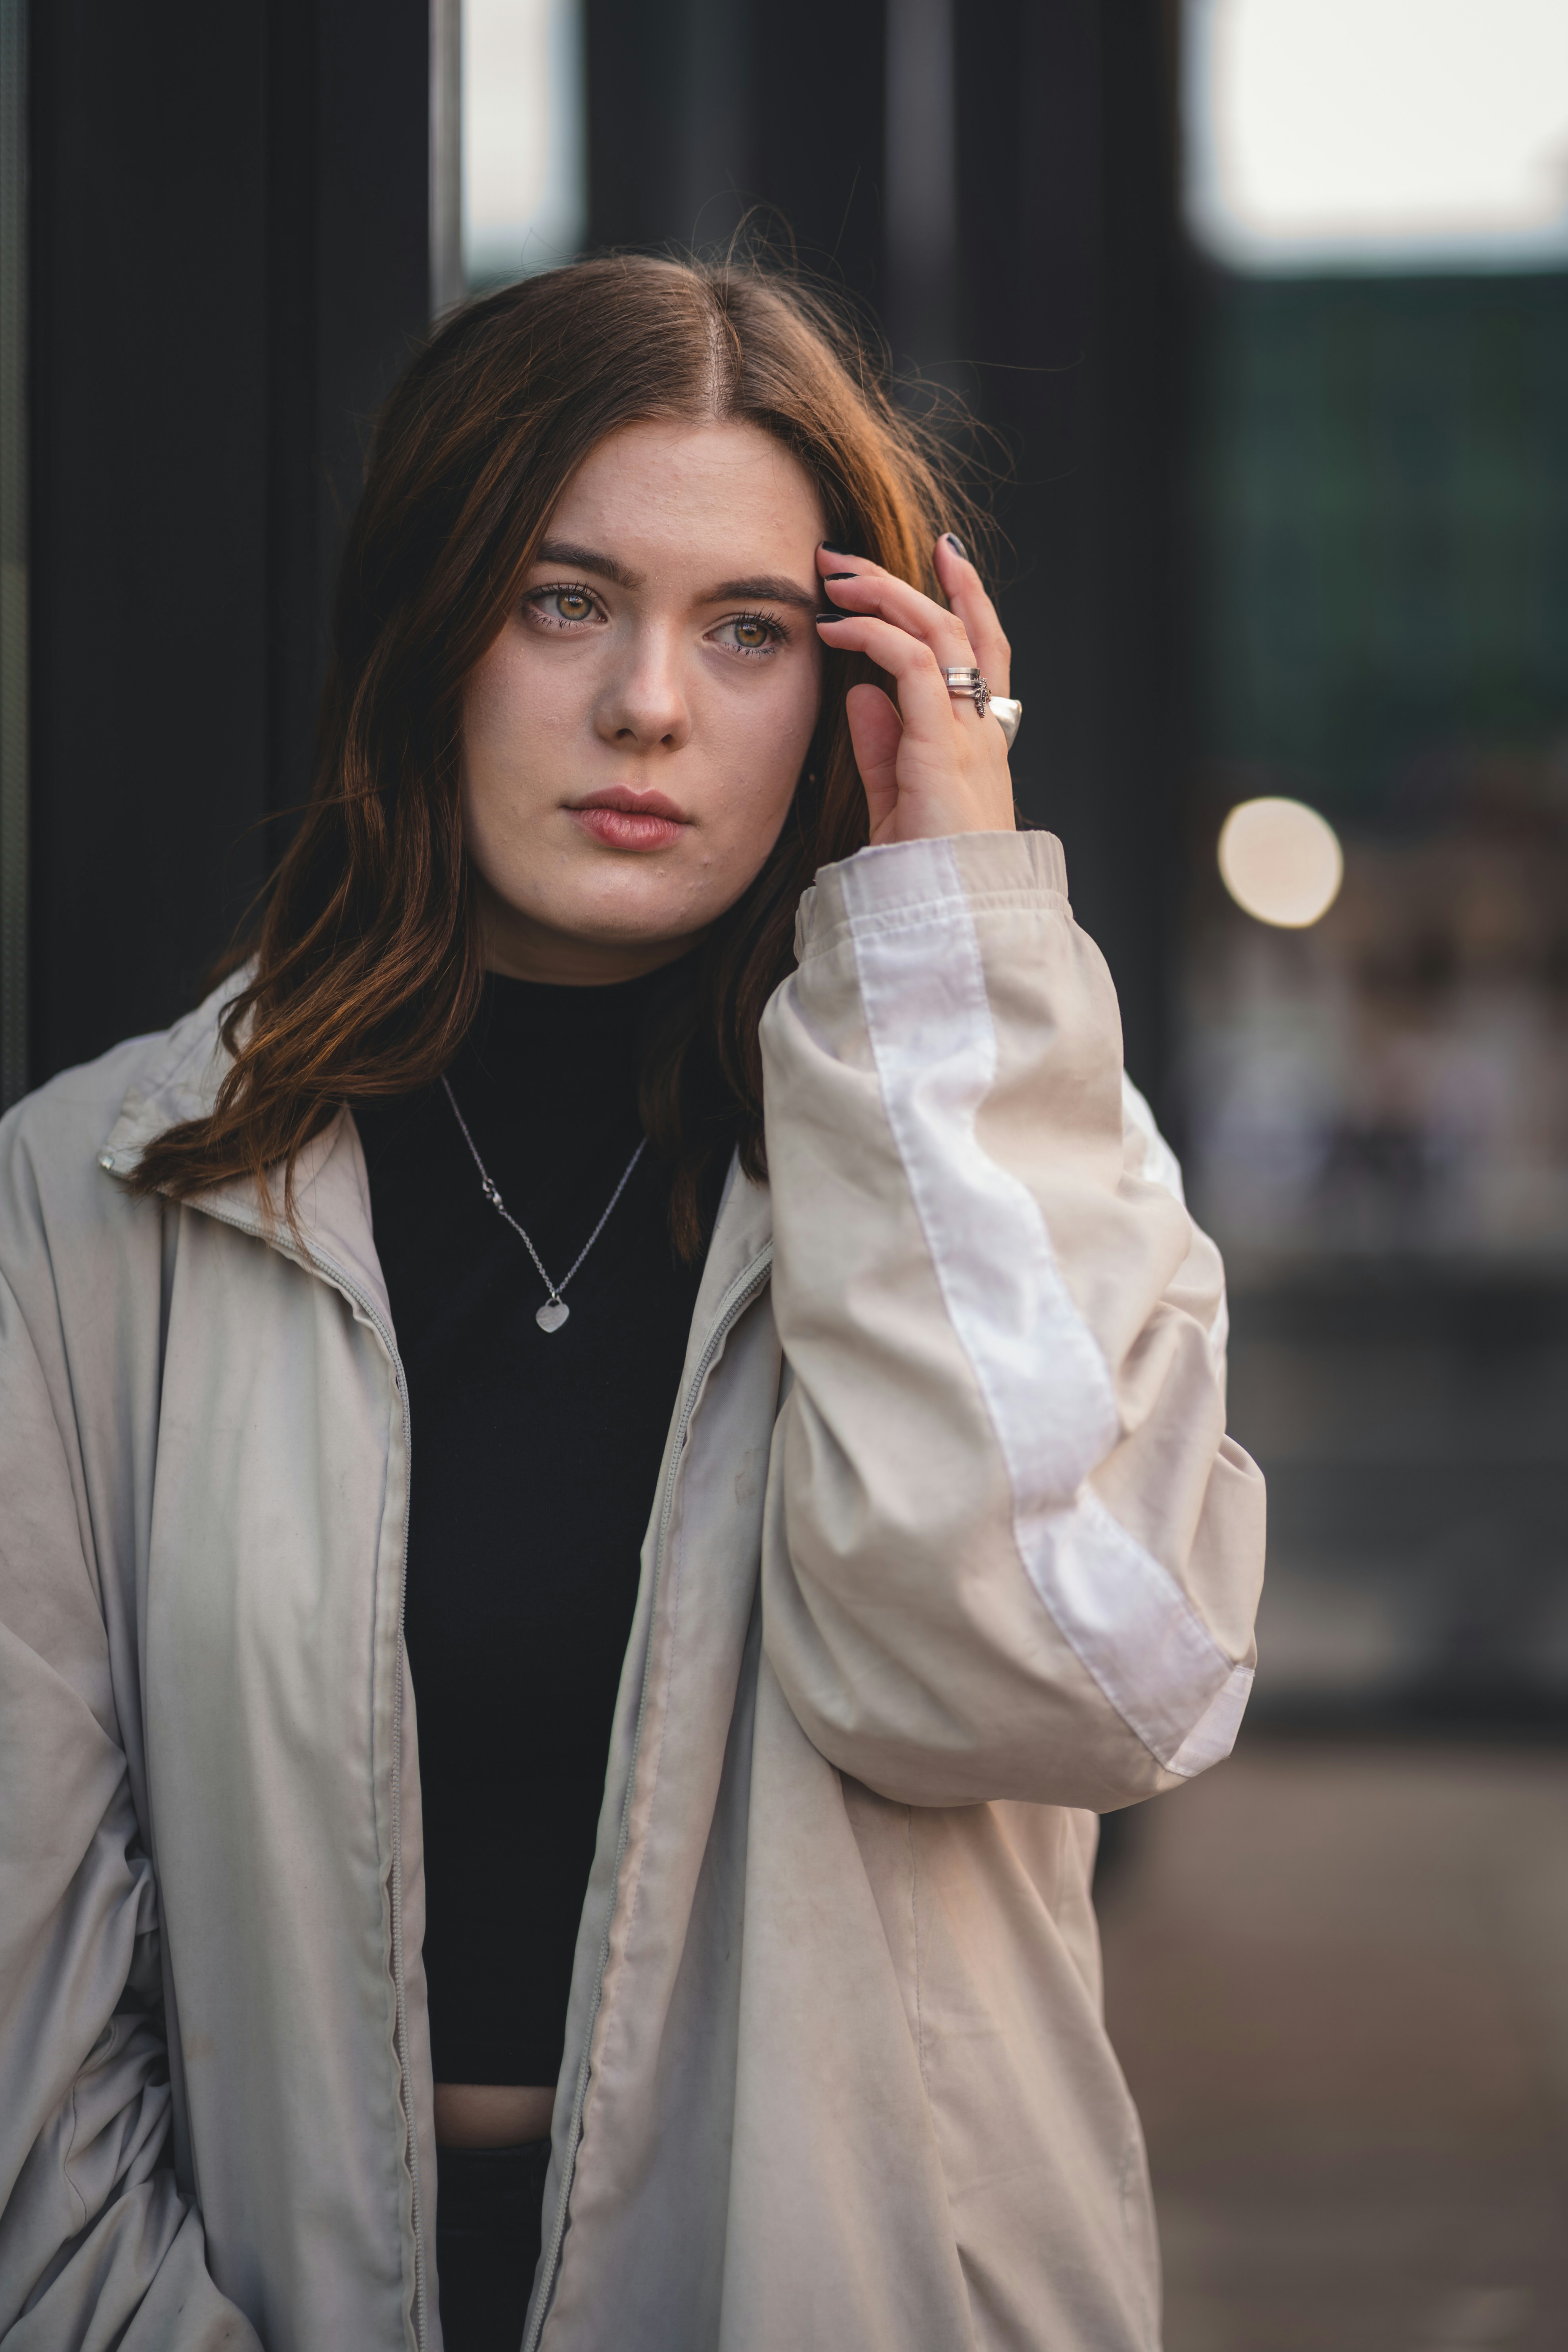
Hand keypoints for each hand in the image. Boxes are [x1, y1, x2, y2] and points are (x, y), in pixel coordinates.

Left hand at [816, 535, 1014, 844]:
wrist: (950, 920)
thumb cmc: (927, 875)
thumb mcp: (897, 801)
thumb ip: (883, 748)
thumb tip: (863, 695)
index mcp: (976, 744)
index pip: (981, 654)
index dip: (964, 601)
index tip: (937, 559)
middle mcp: (980, 731)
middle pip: (962, 630)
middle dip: (909, 582)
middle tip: (851, 557)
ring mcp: (968, 736)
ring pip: (941, 633)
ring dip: (886, 595)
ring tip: (838, 576)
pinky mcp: (944, 746)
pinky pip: (917, 666)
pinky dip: (876, 637)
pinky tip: (838, 627)